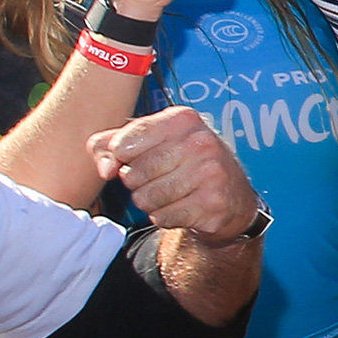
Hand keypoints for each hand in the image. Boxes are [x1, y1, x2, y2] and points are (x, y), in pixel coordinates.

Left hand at [90, 107, 259, 239]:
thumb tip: (105, 168)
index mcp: (182, 119)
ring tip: (166, 194)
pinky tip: (179, 207)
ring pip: (147, 199)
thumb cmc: (182, 162)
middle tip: (153, 180)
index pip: (123, 144)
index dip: (119, 158)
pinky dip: (164, 218)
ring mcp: (210, 173)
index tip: (131, 160)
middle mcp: (200, 142)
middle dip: (135, 184)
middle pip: (133, 174)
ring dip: (149, 203)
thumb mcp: (148, 142)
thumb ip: (109, 145)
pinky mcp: (213, 203)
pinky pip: (164, 218)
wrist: (231, 193)